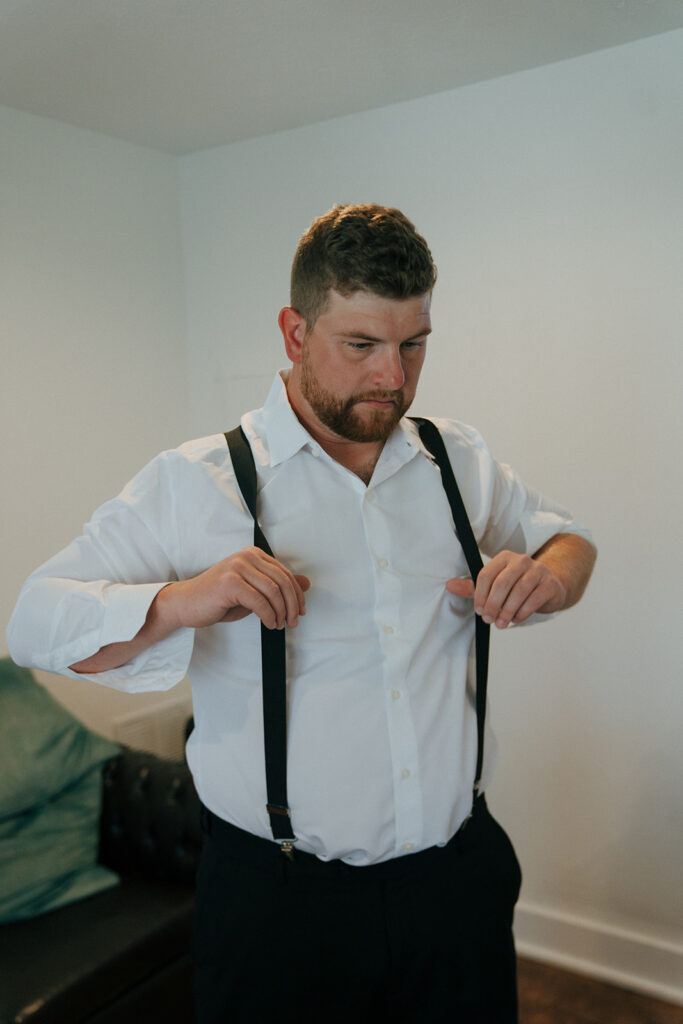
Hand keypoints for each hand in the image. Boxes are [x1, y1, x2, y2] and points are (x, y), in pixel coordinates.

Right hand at [160, 547, 309, 631]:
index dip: (297, 594)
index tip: (301, 610)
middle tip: (294, 621)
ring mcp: (237, 568)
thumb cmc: (219, 598)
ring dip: (281, 613)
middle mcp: (246, 557)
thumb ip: (277, 585)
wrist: (187, 604)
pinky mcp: (230, 583)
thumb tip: (306, 583)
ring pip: (273, 592)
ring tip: (279, 624)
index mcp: (253, 554)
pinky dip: (269, 616)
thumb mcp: (254, 591)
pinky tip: (269, 623)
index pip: (285, 573)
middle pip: (283, 581)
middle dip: (293, 605)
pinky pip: (260, 602)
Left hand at [446, 550, 565, 628]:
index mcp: (504, 557)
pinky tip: (516, 619)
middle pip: (502, 583)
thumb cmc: (517, 587)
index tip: (478, 610)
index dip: (480, 595)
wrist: (549, 587)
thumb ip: (473, 587)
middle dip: (493, 605)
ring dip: (507, 611)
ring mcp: (538, 571)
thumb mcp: (494, 585)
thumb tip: (450, 585)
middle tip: (488, 619)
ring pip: (519, 592)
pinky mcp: (549, 584)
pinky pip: (534, 600)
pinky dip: (522, 612)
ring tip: (501, 623)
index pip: (486, 574)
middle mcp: (521, 560)